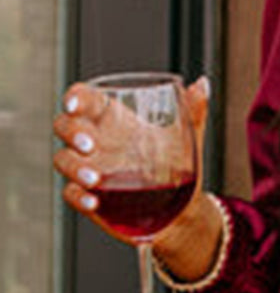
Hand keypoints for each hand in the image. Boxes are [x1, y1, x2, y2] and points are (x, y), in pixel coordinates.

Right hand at [53, 76, 210, 244]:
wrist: (180, 208)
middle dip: (71, 132)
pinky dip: (79, 197)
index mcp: (113, 118)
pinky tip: (94, 201)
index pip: (84, 98)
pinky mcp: (90, 196)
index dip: (74, 97)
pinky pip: (72, 194)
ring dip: (74, 167)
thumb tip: (203, 84)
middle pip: (64, 126)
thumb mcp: (186, 136)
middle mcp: (96, 141)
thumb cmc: (177, 165)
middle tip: (89, 144)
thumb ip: (192, 110)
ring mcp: (89, 168)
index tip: (74, 103)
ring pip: (63, 160)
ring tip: (95, 178)